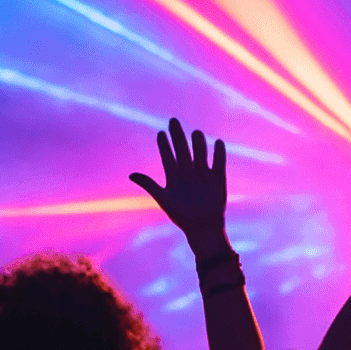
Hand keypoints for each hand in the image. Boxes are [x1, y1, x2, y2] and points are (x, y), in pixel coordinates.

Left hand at [130, 118, 228, 256]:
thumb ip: (149, 185)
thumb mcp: (163, 199)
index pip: (168, 157)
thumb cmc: (181, 216)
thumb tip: (130, 175)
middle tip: (173, 121)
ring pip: (200, 154)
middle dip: (178, 136)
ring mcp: (203, 175)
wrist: (202, 228)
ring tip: (196, 132)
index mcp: (174, 177)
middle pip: (182, 151)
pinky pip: (219, 164)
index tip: (161, 133)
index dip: (164, 145)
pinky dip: (219, 154)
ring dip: (198, 144)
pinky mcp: (218, 180)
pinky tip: (218, 143)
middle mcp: (188, 173)